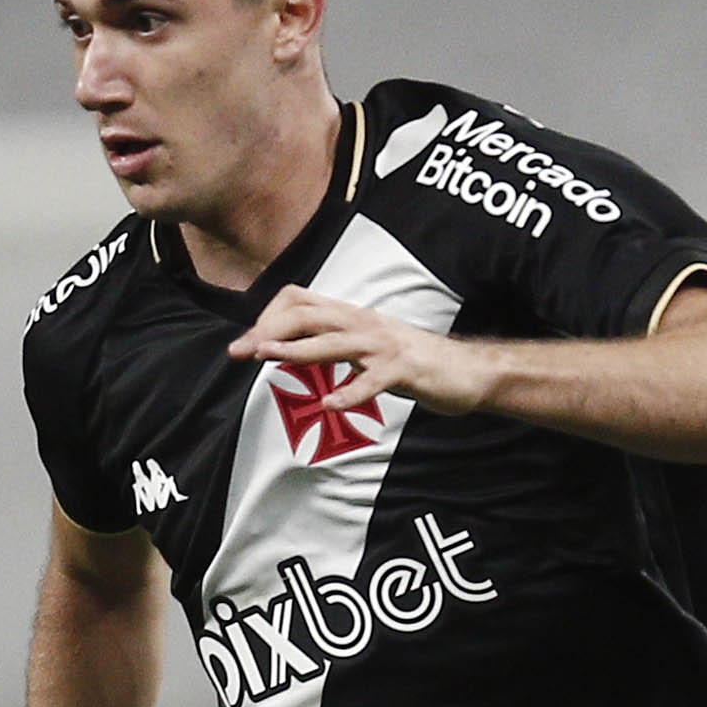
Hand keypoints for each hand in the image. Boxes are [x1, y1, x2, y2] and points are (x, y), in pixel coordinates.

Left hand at [227, 287, 492, 417]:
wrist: (465, 371)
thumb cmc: (413, 363)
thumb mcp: (368, 348)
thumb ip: (337, 344)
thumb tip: (299, 348)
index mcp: (352, 318)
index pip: (301, 301)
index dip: (271, 317)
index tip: (250, 342)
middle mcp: (363, 324)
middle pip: (308, 315)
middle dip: (271, 331)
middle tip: (241, 351)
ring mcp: (383, 345)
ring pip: (333, 341)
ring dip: (297, 349)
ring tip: (267, 357)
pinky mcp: (404, 369)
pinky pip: (372, 380)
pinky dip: (350, 392)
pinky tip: (330, 405)